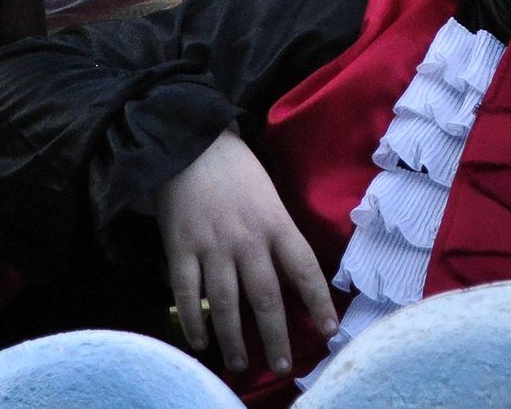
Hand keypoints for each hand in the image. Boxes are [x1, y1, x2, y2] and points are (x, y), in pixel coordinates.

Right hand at [157, 130, 337, 376]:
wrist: (190, 143)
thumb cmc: (236, 171)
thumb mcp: (269, 196)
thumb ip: (279, 235)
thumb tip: (292, 279)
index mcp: (276, 222)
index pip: (304, 269)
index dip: (319, 302)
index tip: (329, 330)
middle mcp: (247, 239)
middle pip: (266, 298)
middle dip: (277, 338)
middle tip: (285, 367)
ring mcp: (212, 246)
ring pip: (226, 304)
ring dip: (235, 339)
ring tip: (242, 364)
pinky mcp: (181, 248)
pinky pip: (188, 294)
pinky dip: (194, 321)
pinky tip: (201, 341)